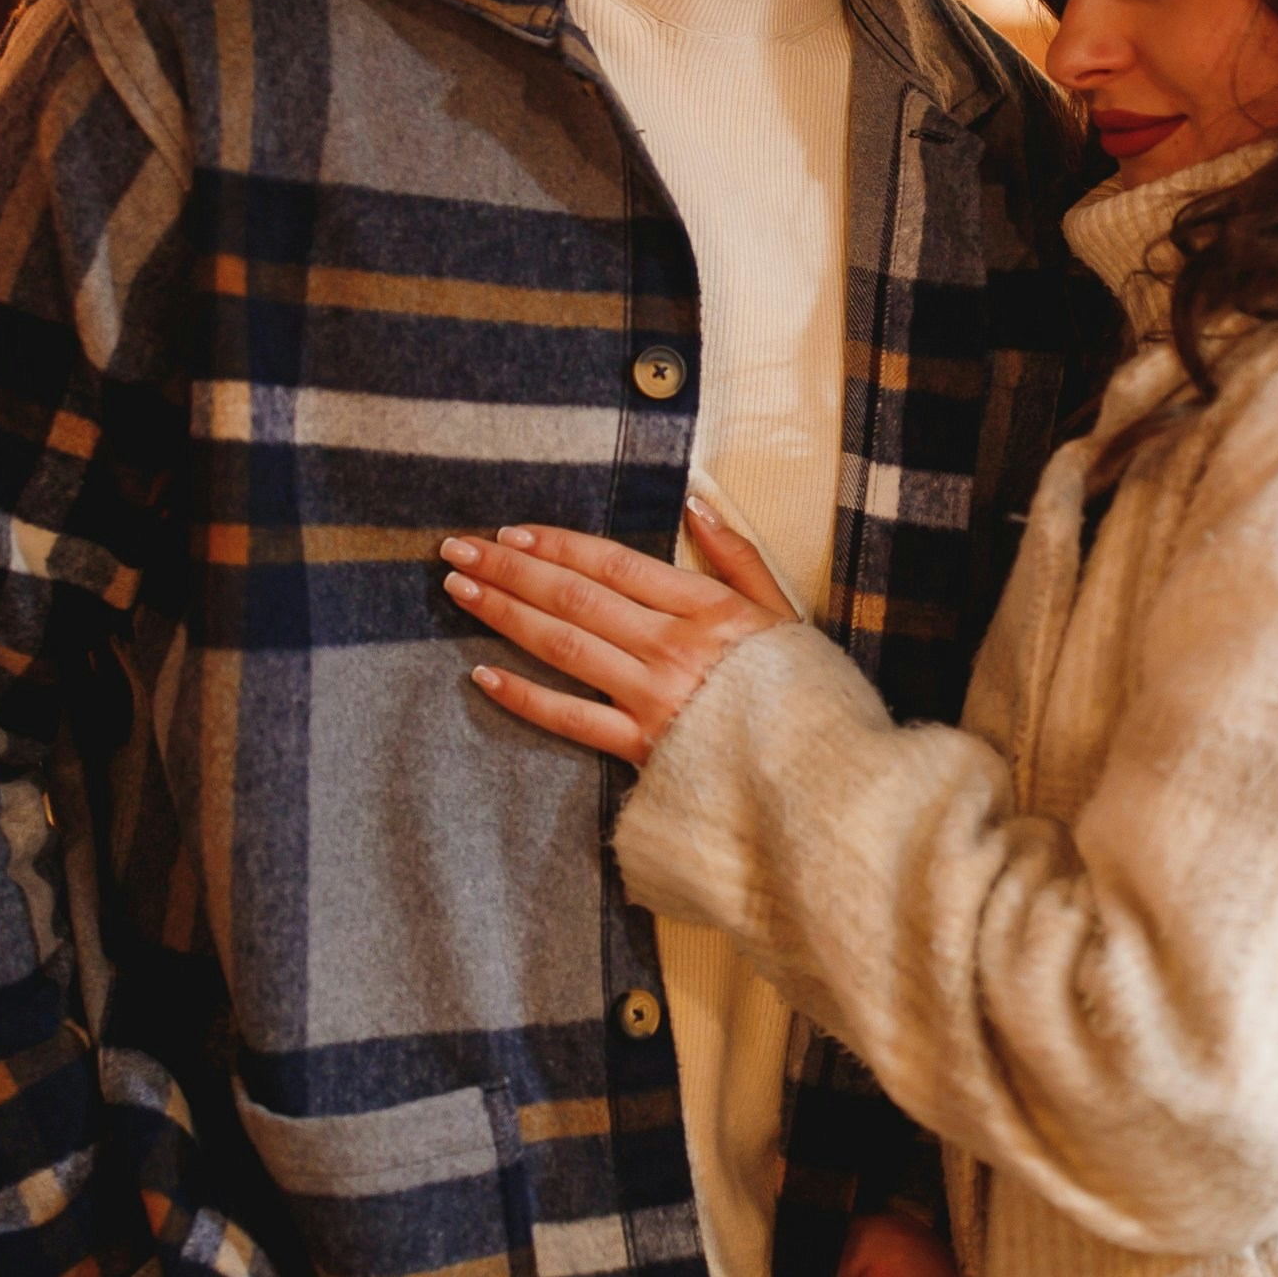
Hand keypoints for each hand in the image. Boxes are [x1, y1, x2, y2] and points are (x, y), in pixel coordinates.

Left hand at [442, 501, 792, 765]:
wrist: (819, 773)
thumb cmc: (804, 691)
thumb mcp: (783, 610)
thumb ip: (737, 556)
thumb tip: (696, 503)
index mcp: (707, 609)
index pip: (614, 563)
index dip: (557, 544)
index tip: (511, 533)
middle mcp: (672, 647)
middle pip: (575, 597)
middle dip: (510, 569)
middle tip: (458, 550)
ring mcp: (654, 698)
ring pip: (564, 645)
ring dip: (506, 615)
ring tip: (461, 592)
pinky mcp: (644, 747)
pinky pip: (571, 718)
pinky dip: (525, 696)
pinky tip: (484, 676)